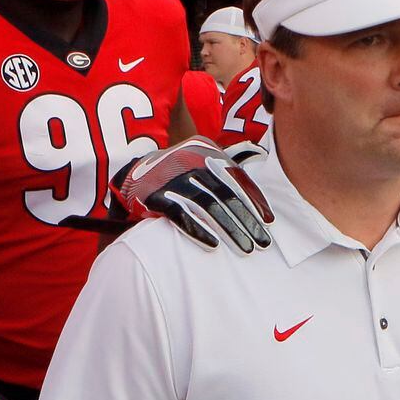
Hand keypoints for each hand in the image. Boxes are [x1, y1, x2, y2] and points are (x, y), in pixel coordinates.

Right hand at [111, 136, 273, 253]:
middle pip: (226, 194)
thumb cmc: (176, 174)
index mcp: (207, 151)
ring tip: (244, 248)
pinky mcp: (155, 195)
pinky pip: (182, 215)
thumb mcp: (199, 164)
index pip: (237, 178)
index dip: (254, 201)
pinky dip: (199, 230)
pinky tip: (214, 245)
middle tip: (262, 243)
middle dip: (247, 220)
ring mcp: (173, 177)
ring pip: (209, 206)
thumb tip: (258, 205)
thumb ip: (223, 177)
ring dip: (230, 229)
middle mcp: (191, 161)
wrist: (131, 173)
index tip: (268, 222)